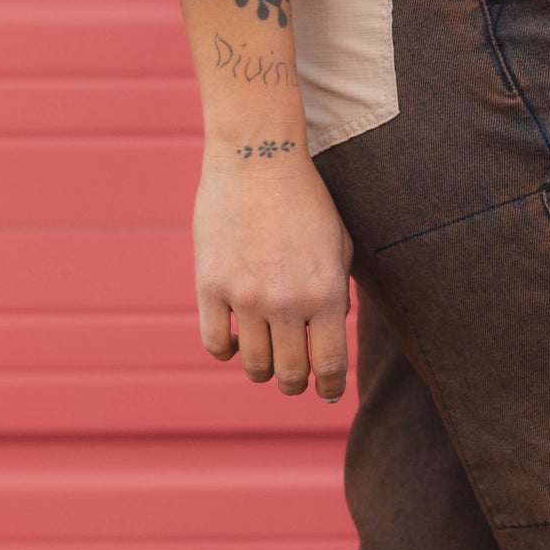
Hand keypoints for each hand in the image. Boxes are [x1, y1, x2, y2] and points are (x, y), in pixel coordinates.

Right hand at [193, 130, 353, 399]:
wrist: (259, 158)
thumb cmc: (307, 201)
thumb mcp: (339, 248)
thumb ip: (337, 298)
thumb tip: (327, 346)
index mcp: (326, 294)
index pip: (330, 367)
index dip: (329, 387)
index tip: (326, 391)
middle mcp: (287, 302)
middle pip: (289, 375)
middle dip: (294, 384)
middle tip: (293, 379)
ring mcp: (245, 296)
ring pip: (253, 366)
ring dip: (261, 370)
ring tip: (265, 357)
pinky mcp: (210, 286)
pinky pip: (215, 343)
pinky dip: (227, 351)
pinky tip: (236, 339)